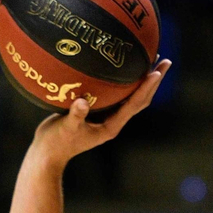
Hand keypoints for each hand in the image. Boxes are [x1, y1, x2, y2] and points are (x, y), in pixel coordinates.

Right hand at [29, 59, 170, 164]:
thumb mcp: (66, 128)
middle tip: (164, 61)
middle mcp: (113, 121)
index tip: (157, 72)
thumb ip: (75, 116)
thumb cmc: (57, 143)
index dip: (147, 88)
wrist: (48, 153)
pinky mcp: (97, 112)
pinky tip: (120, 67)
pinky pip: (116, 94)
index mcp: (111, 126)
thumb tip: (82, 102)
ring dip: (142, 80)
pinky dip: (124, 81)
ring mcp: (106, 117)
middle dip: (153, 81)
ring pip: (131, 96)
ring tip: (150, 60)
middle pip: (140, 99)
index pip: (134, 104)